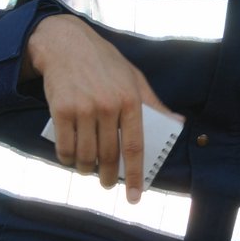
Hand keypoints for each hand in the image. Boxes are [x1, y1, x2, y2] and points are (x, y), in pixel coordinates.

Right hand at [24, 14, 169, 202]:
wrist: (66, 43)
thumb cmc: (104, 63)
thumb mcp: (134, 77)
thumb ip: (153, 103)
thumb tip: (179, 122)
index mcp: (130, 100)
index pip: (135, 147)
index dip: (136, 175)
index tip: (136, 197)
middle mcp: (107, 106)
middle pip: (109, 156)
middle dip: (109, 178)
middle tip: (108, 184)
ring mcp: (83, 109)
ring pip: (85, 156)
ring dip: (86, 170)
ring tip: (88, 170)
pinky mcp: (60, 110)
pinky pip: (64, 148)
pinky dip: (67, 160)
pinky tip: (70, 159)